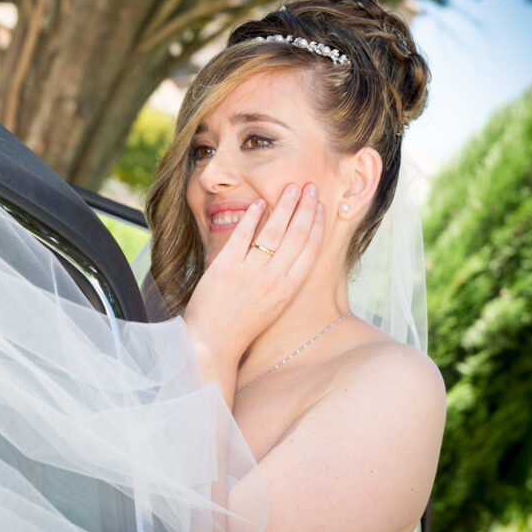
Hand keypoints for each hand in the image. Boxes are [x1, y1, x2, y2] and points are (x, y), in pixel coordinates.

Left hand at [183, 183, 324, 394]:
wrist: (212, 344)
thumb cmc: (241, 326)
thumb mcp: (272, 306)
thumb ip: (282, 280)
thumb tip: (289, 253)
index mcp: (288, 290)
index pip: (310, 250)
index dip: (317, 225)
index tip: (320, 206)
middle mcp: (273, 280)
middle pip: (296, 235)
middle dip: (305, 207)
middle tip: (309, 186)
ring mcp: (249, 273)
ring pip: (273, 231)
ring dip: (284, 206)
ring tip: (290, 188)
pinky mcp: (225, 268)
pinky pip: (243, 235)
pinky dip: (252, 216)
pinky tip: (259, 203)